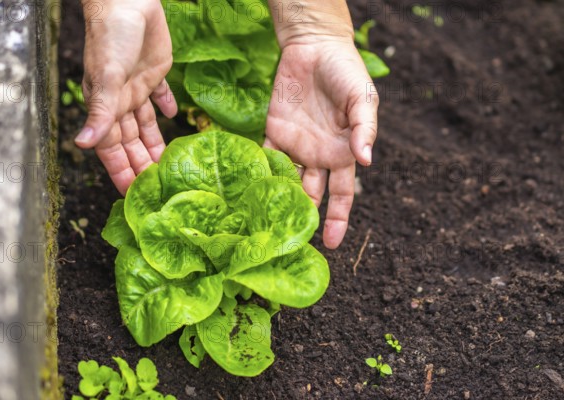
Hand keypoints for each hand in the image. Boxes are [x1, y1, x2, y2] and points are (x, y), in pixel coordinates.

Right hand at [75, 0, 176, 193]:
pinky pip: (161, 96)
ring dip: (156, 144)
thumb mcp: (107, 78)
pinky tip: (174, 118)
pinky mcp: (155, 72)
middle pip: (132, 142)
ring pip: (147, 125)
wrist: (128, 1)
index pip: (112, 148)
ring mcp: (138, 88)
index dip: (121, 171)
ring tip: (168, 166)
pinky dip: (167, 108)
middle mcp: (121, 101)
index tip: (130, 195)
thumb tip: (82, 145)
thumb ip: (100, 113)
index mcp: (107, 106)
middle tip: (156, 189)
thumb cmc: (111, 38)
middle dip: (141, 165)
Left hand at [264, 40, 378, 248]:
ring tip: (269, 226)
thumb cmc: (345, 72)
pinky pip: (265, 158)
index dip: (338, 220)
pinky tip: (251, 195)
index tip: (332, 245)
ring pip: (287, 183)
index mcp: (342, 153)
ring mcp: (295, 146)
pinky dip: (259, 175)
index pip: (341, 195)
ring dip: (279, 202)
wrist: (315, 46)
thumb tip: (367, 161)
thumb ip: (365, 129)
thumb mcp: (362, 99)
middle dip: (304, 220)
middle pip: (312, 196)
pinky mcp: (273, 132)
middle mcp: (319, 156)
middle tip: (293, 245)